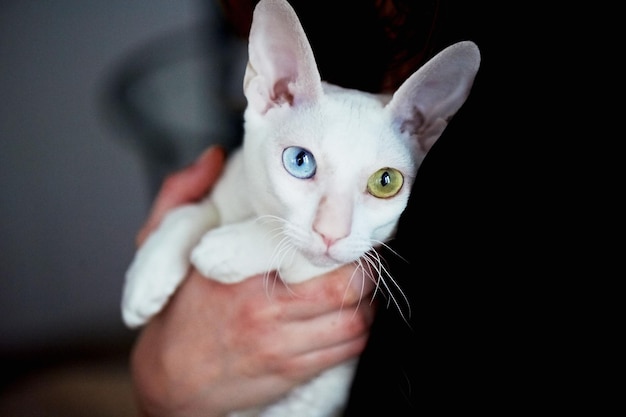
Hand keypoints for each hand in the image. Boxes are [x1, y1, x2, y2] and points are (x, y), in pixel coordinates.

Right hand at [129, 146, 375, 416]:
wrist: (170, 377)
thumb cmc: (178, 310)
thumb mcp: (161, 243)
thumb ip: (182, 193)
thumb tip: (214, 157)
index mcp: (238, 274)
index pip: (307, 250)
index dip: (338, 238)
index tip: (343, 228)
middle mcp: (264, 311)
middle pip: (346, 288)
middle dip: (365, 271)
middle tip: (361, 258)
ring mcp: (282, 345)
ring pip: (355, 321)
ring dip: (367, 302)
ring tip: (358, 288)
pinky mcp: (294, 371)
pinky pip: (347, 350)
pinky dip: (359, 332)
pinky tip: (348, 317)